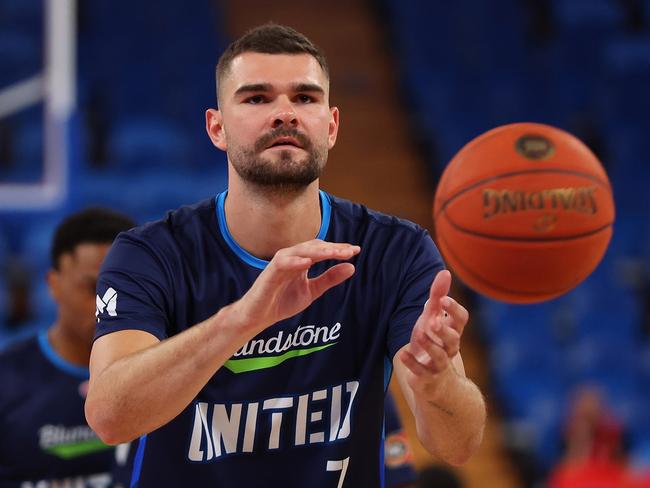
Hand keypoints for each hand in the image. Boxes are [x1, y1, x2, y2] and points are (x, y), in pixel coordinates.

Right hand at [238, 239, 359, 329]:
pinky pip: (282, 262)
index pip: (322, 249)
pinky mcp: (270, 272)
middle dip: (333, 248)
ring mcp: (280, 263)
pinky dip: (296, 261)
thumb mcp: (312, 291)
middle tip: (350, 251)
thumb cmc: (282, 301)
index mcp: (302, 260)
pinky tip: (309, 262)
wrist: (259, 316)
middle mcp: (292, 258)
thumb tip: (352, 267)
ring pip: (301, 251)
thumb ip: (329, 279)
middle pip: (314, 246)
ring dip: (319, 251)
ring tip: (336, 254)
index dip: (338, 249)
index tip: (356, 251)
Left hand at [399, 270, 468, 396]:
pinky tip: (403, 353)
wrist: (433, 379)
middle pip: (454, 340)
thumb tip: (445, 272)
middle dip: (444, 330)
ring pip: (440, 357)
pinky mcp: (426, 378)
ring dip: (430, 346)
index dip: (454, 310)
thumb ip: (438, 296)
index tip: (444, 300)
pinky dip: (412, 363)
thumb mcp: (433, 317)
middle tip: (433, 321)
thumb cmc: (433, 340)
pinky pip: (421, 372)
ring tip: (419, 334)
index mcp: (452, 332)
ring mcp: (439, 365)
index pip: (461, 320)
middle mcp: (449, 348)